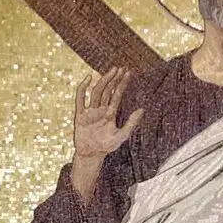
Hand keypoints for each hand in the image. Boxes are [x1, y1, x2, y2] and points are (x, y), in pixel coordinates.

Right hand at [70, 67, 142, 203]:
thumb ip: (131, 123)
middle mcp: (100, 109)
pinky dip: (83, 88)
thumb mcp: (121, 135)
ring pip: (97, 92)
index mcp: (110, 113)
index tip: (128, 73)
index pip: (117, 95)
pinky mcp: (80, 114)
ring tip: (111, 71)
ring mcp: (90, 111)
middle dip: (114, 79)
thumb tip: (142, 109)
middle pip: (107, 90)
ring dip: (103, 81)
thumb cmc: (106, 146)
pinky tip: (88, 79)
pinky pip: (80, 98)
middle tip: (120, 68)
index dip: (122, 84)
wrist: (91, 154)